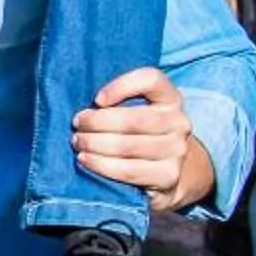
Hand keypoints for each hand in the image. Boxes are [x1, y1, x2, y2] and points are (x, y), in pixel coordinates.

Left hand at [72, 68, 214, 211]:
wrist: (167, 171)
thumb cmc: (139, 133)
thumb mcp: (135, 111)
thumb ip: (116, 105)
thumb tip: (84, 113)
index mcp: (170, 98)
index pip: (151, 80)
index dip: (122, 86)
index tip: (97, 99)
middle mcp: (179, 121)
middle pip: (133, 119)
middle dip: (97, 122)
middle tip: (77, 125)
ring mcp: (177, 149)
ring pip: (127, 146)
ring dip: (95, 144)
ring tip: (78, 143)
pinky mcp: (169, 175)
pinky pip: (129, 171)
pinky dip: (101, 165)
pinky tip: (86, 160)